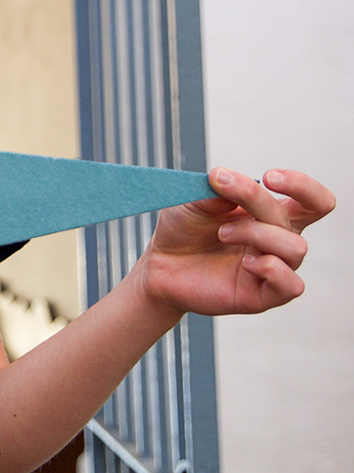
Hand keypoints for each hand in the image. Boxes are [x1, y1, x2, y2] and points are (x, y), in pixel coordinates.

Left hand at [138, 167, 334, 317]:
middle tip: (222, 186)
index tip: (268, 177)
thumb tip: (237, 181)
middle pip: (297, 218)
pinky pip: (292, 286)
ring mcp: (273, 269)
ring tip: (222, 233)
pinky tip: (245, 263)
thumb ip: (218, 190)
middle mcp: (277, 241)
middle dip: (256, 199)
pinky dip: (271, 268)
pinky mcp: (263, 295)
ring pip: (295, 248)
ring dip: (256, 233)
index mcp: (269, 215)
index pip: (312, 201)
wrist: (159, 263)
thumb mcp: (193, 200)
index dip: (302, 186)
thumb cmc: (183, 229)